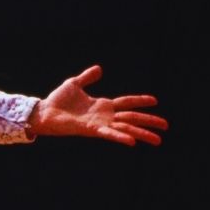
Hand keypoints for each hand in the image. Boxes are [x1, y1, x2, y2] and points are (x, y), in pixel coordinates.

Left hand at [30, 66, 166, 145]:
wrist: (43, 112)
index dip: (140, 101)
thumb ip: (87, 77)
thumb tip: (99, 68)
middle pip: (132, 117)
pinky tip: (133, 141)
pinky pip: (109, 134)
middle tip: (166, 126)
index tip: (155, 100)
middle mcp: (104, 116)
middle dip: (149, 121)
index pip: (126, 102)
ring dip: (142, 133)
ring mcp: (99, 124)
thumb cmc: (57, 100)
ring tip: (158, 140)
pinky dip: (120, 137)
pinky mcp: (91, 130)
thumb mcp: (74, 84)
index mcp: (102, 105)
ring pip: (126, 128)